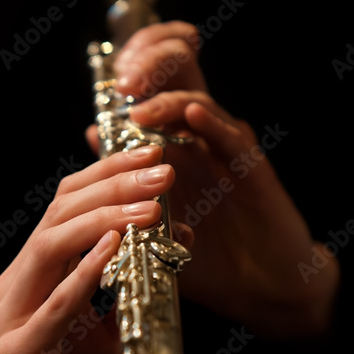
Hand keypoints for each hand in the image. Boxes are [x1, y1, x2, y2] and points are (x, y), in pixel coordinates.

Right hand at [0, 144, 180, 353]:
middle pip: (57, 216)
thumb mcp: (114, 331)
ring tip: (149, 203)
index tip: (152, 153)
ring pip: (49, 246)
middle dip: (111, 185)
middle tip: (160, 168)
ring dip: (103, 217)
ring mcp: (9, 322)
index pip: (63, 208)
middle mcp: (13, 291)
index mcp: (32, 280)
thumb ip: (124, 285)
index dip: (105, 174)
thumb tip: (164, 235)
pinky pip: (55, 305)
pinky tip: (115, 245)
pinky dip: (85, 272)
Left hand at [87, 21, 339, 338]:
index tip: (108, 77)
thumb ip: (128, 176)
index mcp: (176, 144)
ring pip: (199, 105)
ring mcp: (227, 151)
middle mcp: (201, 139)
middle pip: (178, 79)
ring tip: (140, 113)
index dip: (137, 65)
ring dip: (168, 102)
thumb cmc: (210, 255)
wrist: (260, 287)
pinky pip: (231, 138)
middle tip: (123, 81)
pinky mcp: (252, 170)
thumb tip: (93, 131)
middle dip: (152, 66)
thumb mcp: (156, 218)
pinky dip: (211, 123)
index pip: (155, 86)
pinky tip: (192, 115)